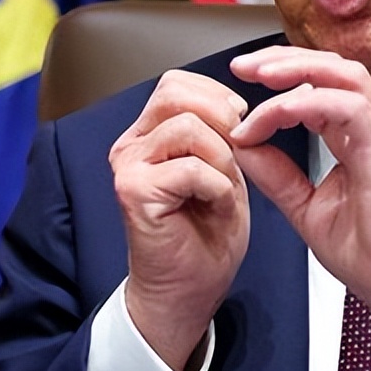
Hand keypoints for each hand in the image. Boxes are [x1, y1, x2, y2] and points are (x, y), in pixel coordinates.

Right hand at [108, 69, 249, 370]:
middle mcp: (131, 144)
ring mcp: (128, 167)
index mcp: (150, 133)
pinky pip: (190, 169)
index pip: (177, 82)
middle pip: (176, 94)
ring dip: (222, 157)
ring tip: (224, 189)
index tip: (241, 125)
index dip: (218, 96)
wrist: (191, 287)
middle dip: (222, 118)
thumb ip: (223, 131)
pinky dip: (217, 187)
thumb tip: (242, 98)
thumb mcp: (224, 167)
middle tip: (238, 154)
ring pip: (188, 127)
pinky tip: (217, 208)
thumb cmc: (208, 231)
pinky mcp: (133, 193)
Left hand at [227, 46, 370, 370]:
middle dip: (283, 60)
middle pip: (331, 67)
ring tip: (259, 75)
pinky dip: (307, 102)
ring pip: (343, 74)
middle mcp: (369, 128)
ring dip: (297, 69)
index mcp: (354, 137)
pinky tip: (276, 113)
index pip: (318, 86)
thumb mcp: (306, 208)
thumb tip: (243, 147)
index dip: (279, 82)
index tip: (240, 98)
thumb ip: (277, 176)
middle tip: (242, 66)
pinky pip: (348, 106)